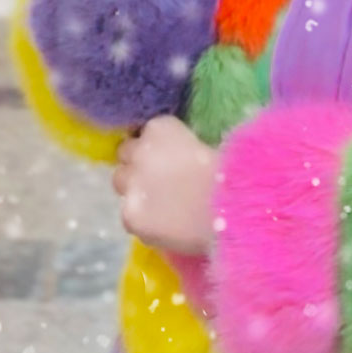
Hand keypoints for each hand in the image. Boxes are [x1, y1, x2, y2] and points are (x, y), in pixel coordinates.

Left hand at [112, 117, 217, 254]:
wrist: (230, 209)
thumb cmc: (231, 173)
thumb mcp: (207, 145)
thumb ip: (183, 146)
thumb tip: (177, 157)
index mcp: (161, 127)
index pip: (147, 132)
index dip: (157, 146)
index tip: (170, 157)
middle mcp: (140, 150)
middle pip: (126, 153)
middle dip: (138, 163)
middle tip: (159, 180)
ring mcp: (132, 184)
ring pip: (120, 182)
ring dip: (135, 188)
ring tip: (158, 203)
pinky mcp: (131, 215)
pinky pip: (130, 215)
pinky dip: (143, 219)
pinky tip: (164, 225)